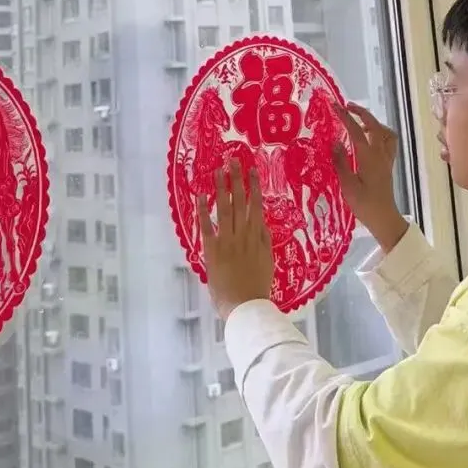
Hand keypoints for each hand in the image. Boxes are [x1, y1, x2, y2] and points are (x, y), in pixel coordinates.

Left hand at [198, 161, 274, 321]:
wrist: (246, 306)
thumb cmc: (257, 288)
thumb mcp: (267, 262)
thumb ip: (265, 243)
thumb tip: (263, 225)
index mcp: (258, 238)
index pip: (256, 207)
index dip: (254, 188)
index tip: (252, 171)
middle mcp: (244, 235)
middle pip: (241, 202)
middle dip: (237, 180)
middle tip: (233, 160)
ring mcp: (228, 241)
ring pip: (225, 209)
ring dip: (221, 189)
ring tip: (218, 171)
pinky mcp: (213, 251)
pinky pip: (207, 227)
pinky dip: (203, 211)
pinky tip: (200, 196)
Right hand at [332, 102, 408, 251]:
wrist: (383, 218)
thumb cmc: (364, 204)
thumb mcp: (347, 185)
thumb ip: (341, 162)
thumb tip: (335, 142)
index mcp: (369, 157)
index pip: (356, 130)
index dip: (345, 116)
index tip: (334, 106)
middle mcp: (380, 154)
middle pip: (374, 125)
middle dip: (361, 113)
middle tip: (346, 107)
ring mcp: (386, 159)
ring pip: (386, 132)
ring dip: (374, 123)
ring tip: (360, 122)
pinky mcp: (388, 165)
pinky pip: (389, 142)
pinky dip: (380, 134)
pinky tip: (370, 140)